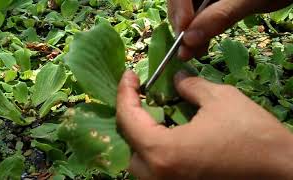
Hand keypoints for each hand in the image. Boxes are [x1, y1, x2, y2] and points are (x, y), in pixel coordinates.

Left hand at [116, 70, 292, 179]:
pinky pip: (157, 171)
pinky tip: (168, 135)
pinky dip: (156, 151)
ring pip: (140, 161)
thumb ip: (190, 86)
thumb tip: (176, 78)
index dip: (125, 92)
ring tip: (153, 113)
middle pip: (130, 142)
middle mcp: (157, 176)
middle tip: (142, 94)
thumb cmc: (251, 135)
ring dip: (142, 135)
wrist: (283, 172)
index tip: (130, 75)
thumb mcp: (220, 99)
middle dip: (132, 115)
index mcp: (163, 153)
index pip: (128, 119)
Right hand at [168, 0, 291, 58]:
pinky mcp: (208, 4)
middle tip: (185, 51)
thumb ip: (221, 16)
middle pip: (180, 4)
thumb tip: (190, 39)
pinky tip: (201, 47)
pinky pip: (197, 18)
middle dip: (182, 27)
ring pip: (186, 13)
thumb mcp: (248, 0)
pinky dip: (198, 34)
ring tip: (193, 53)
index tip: (184, 35)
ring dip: (188, 35)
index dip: (179, 11)